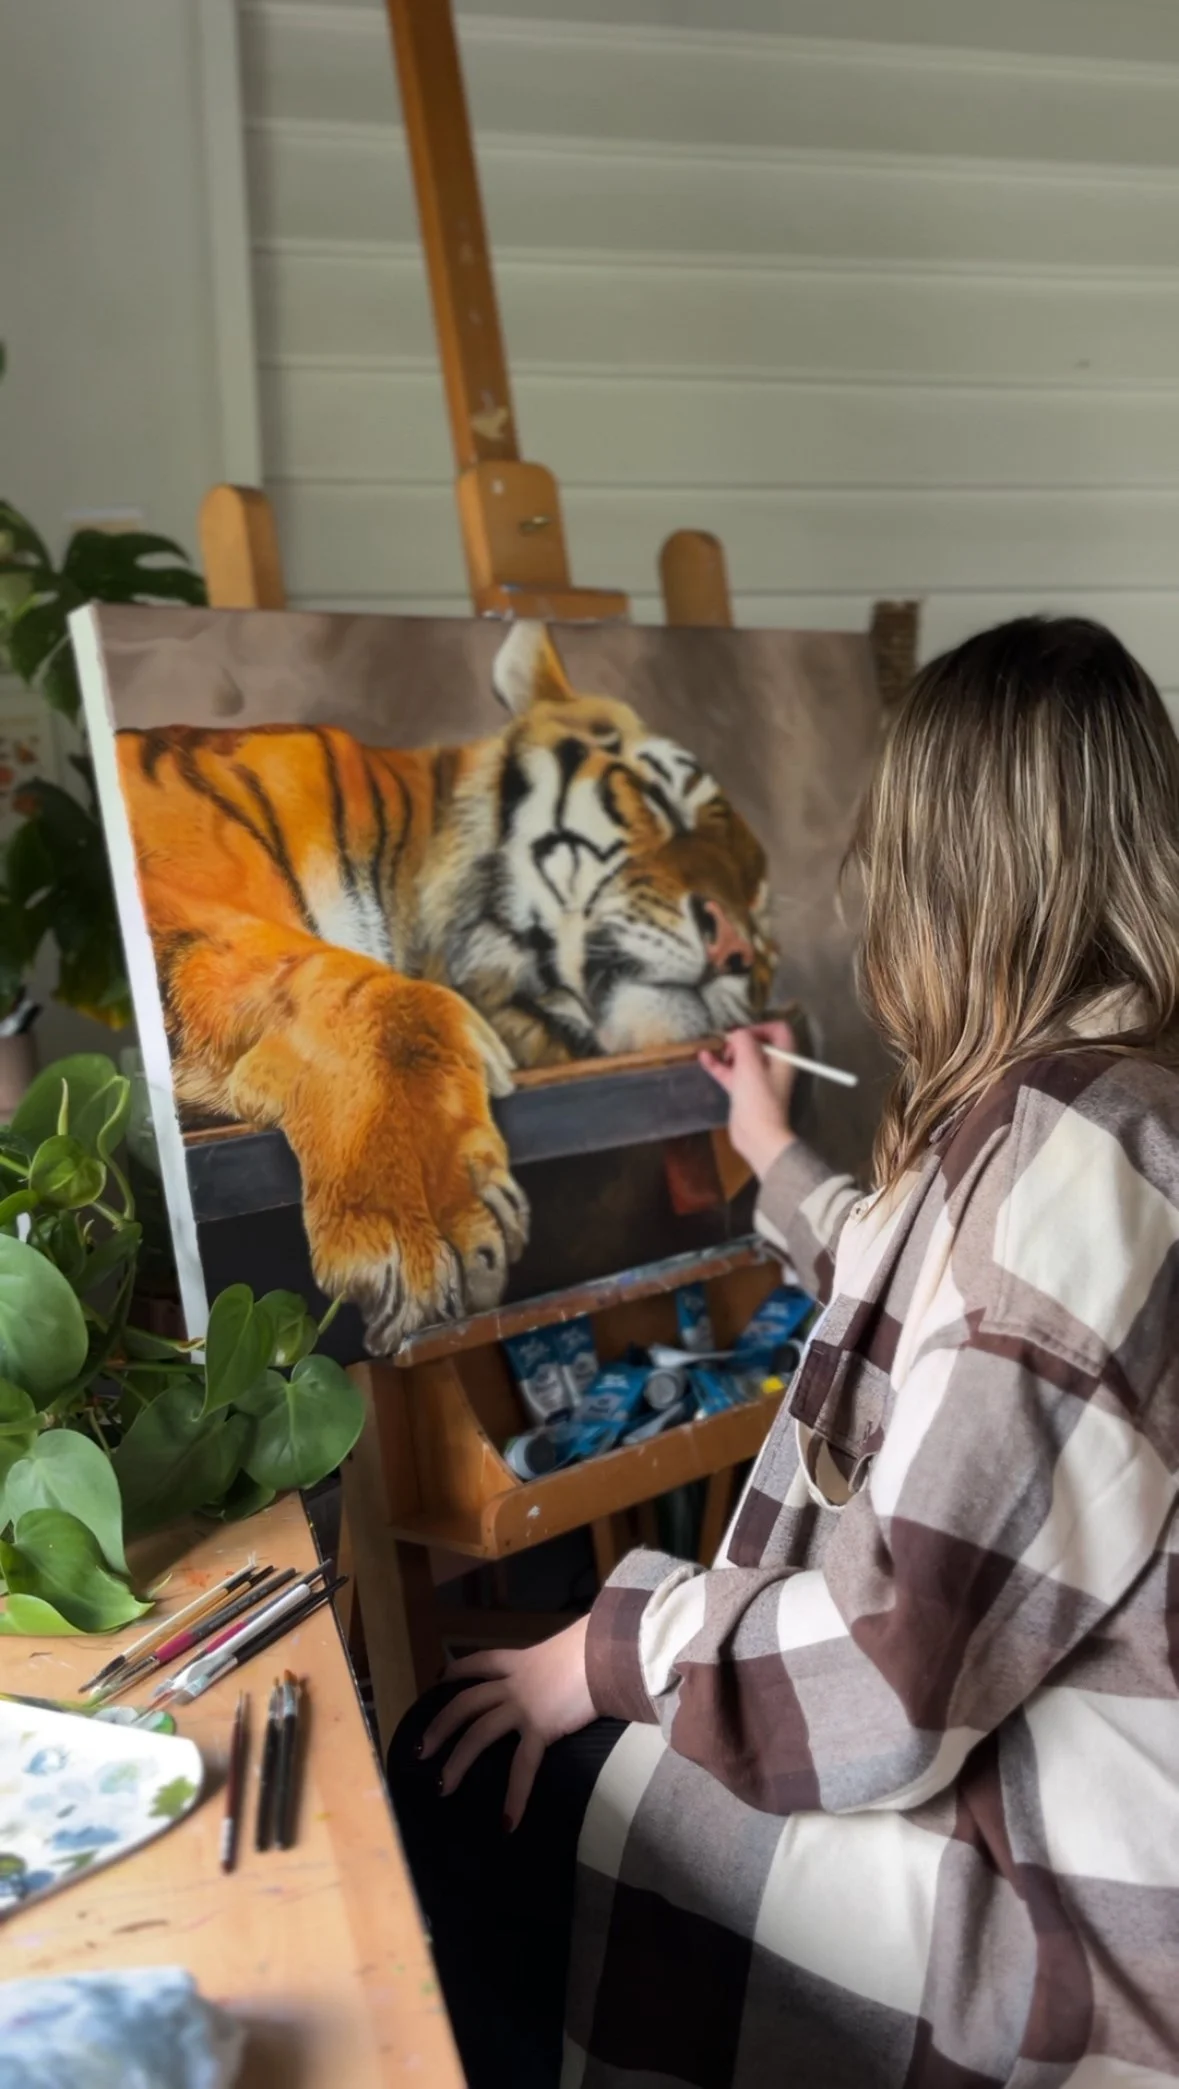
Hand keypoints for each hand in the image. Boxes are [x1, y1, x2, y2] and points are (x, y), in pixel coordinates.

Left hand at [419, 1616, 594, 1830]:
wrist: (603, 1651)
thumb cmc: (591, 1647)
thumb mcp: (561, 1650)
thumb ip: (551, 1665)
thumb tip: (559, 1672)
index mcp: (519, 1661)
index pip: (479, 1663)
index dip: (456, 1671)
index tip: (439, 1681)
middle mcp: (513, 1682)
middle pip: (466, 1703)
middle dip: (440, 1726)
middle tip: (420, 1751)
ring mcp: (523, 1705)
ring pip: (478, 1733)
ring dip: (457, 1762)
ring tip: (442, 1788)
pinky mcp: (540, 1727)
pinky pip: (522, 1767)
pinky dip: (515, 1797)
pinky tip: (507, 1823)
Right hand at [700, 1020, 797, 1180]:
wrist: (757, 1135)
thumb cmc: (758, 1097)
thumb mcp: (750, 1062)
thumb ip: (743, 1040)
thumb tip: (736, 1033)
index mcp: (783, 1057)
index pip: (778, 1030)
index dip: (761, 1026)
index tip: (743, 1033)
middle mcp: (773, 1066)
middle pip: (757, 1042)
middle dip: (740, 1039)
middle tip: (728, 1045)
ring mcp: (758, 1080)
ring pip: (742, 1058)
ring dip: (728, 1051)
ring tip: (714, 1050)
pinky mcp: (744, 1092)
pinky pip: (731, 1073)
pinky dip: (719, 1065)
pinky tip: (703, 1057)